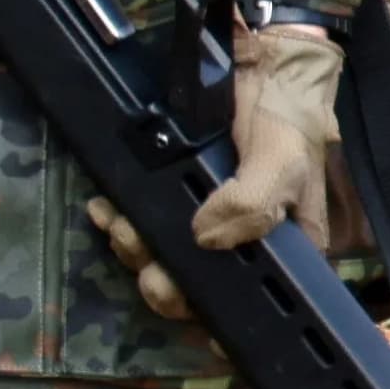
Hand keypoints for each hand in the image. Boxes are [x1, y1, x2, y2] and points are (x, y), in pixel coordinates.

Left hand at [89, 17, 347, 317]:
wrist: (260, 68)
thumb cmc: (285, 122)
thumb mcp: (282, 164)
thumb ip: (251, 204)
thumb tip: (203, 239)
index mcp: (276, 251)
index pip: (247, 304)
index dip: (218, 320)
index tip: (193, 319)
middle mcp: (236, 244)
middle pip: (191, 289)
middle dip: (161, 280)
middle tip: (145, 252)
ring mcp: (199, 220)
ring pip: (158, 258)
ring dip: (132, 247)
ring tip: (119, 221)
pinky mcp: (168, 193)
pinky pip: (135, 221)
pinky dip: (114, 219)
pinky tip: (103, 207)